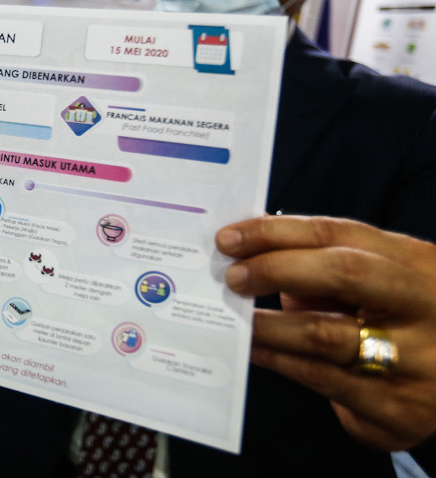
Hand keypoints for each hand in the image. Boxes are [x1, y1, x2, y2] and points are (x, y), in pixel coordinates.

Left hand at [217, 214, 435, 450]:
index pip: (339, 234)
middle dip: (276, 268)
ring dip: (267, 324)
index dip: (277, 233)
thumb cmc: (408, 320)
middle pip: (343, 273)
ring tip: (232, 316)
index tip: (229, 237)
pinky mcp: (401, 411)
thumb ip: (331, 265)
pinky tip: (256, 352)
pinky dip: (282, 363)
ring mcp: (420, 362)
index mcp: (420, 264)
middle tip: (232, 276)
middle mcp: (426, 308)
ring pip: (325, 336)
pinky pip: (326, 383)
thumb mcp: (387, 281)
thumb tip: (253, 253)